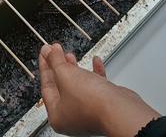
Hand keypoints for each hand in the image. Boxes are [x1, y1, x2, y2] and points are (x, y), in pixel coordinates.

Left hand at [39, 43, 159, 136]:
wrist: (119, 110)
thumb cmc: (91, 102)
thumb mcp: (65, 75)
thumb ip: (55, 61)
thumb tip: (48, 51)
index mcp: (57, 115)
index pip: (46, 85)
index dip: (45, 65)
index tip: (45, 52)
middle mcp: (72, 116)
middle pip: (61, 85)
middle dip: (59, 65)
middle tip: (56, 50)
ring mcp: (88, 110)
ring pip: (78, 85)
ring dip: (74, 68)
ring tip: (70, 54)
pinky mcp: (103, 104)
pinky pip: (96, 85)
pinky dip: (94, 72)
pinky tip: (95, 61)